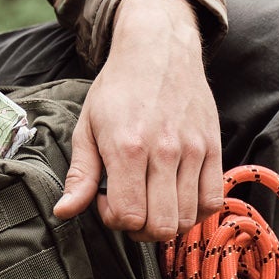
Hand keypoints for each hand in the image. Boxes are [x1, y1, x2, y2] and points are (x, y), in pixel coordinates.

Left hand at [55, 0, 220, 242]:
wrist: (159, 49)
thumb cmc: (118, 88)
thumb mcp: (87, 127)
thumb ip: (80, 175)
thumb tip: (64, 212)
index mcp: (128, 147)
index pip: (128, 216)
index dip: (114, 220)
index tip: (107, 201)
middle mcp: (164, 151)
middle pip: (161, 226)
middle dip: (140, 229)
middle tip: (131, 208)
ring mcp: (194, 150)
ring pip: (187, 219)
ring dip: (167, 222)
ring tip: (152, 201)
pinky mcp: (214, 147)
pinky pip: (213, 200)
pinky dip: (196, 211)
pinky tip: (177, 197)